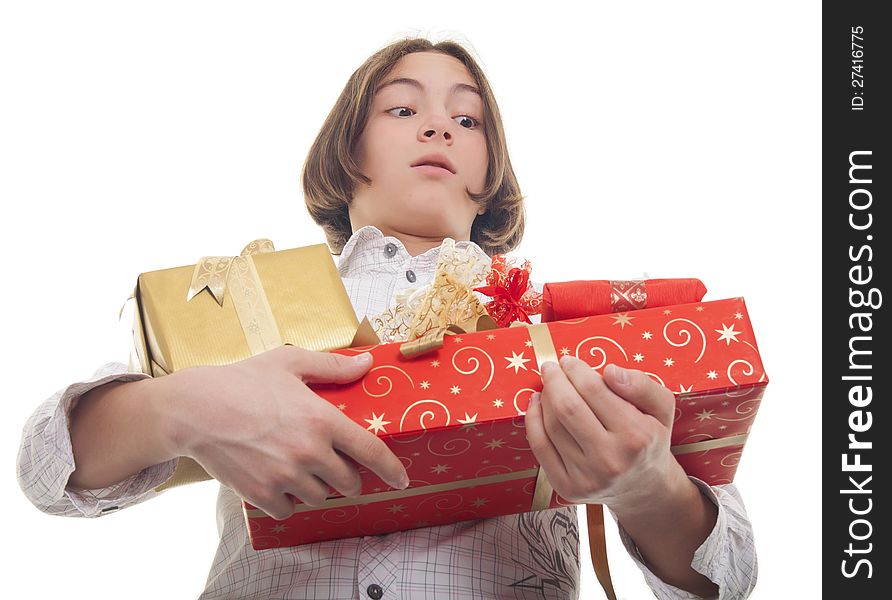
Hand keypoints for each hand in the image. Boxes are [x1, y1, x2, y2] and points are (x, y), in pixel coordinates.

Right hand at [158, 345, 409, 519]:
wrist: (194, 409)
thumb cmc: (242, 381)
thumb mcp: (290, 363)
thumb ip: (333, 367)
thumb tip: (366, 363)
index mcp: (322, 419)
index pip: (371, 451)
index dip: (391, 469)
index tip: (401, 478)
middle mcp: (309, 451)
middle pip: (349, 481)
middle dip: (349, 477)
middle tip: (337, 467)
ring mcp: (285, 476)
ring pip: (320, 497)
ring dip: (318, 488)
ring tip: (303, 469)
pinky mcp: (261, 493)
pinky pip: (290, 509)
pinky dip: (289, 500)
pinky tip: (280, 482)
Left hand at [525, 356, 685, 512]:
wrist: (644, 488)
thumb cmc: (650, 440)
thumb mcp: (661, 409)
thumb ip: (641, 385)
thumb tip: (610, 371)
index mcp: (636, 436)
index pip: (593, 390)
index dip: (575, 370)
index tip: (569, 361)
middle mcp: (610, 460)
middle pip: (567, 408)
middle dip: (554, 380)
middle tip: (551, 367)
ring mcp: (586, 477)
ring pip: (551, 425)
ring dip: (545, 398)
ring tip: (550, 386)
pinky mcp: (566, 487)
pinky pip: (540, 446)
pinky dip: (533, 419)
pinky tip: (537, 404)